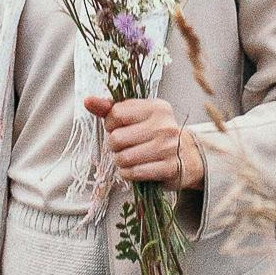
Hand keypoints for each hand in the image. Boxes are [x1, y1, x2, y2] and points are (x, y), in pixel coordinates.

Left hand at [84, 94, 202, 190]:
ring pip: (124, 158)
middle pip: (117, 138)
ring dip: (120, 161)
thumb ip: (111, 108)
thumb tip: (88, 101)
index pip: (116, 114)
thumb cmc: (155, 133)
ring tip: (128, 158)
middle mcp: (164, 126)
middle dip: (114, 146)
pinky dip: (128, 173)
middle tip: (123, 146)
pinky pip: (134, 173)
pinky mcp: (169, 168)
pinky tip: (133, 169)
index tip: (118, 128)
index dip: (110, 124)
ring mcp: (168, 148)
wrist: (187, 155)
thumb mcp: (137, 115)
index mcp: (156, 108)